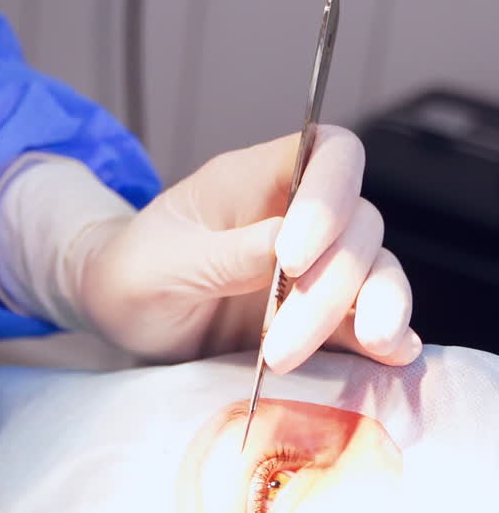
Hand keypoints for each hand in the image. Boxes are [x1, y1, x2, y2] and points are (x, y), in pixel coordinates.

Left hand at [66, 126, 419, 370]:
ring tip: (372, 346)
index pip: (330, 154)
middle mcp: (299, 217)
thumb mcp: (160, 265)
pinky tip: (393, 358)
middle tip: (282, 348)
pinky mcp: (320, 317)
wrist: (118, 316)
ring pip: (375, 271)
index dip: (331, 195)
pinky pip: (367, 319)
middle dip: (332, 287)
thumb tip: (285, 250)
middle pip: (358, 227)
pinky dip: (387, 337)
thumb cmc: (132, 273)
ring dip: (375, 310)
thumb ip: (223, 256)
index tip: (292, 257)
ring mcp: (315, 268)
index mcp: (257, 180)